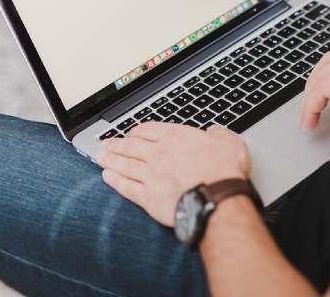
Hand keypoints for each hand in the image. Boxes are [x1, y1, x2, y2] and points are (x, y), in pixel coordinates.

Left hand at [96, 122, 249, 226]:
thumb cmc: (225, 171)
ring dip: (110, 160)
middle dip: (116, 144)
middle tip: (106, 143)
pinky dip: (114, 181)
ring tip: (100, 157)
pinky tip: (107, 177)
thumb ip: (218, 134)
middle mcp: (158, 154)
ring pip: (124, 164)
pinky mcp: (147, 197)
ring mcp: (150, 175)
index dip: (136, 131)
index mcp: (176, 137)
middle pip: (130, 146)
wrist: (217, 199)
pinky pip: (126, 187)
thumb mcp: (230, 142)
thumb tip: (213, 132)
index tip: (131, 134)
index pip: (148, 130)